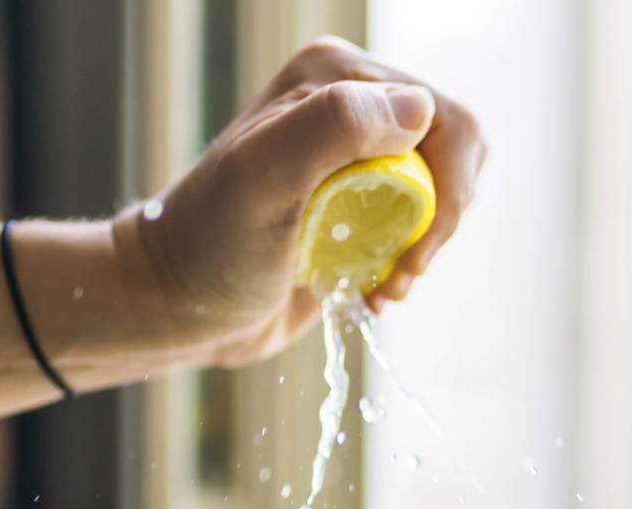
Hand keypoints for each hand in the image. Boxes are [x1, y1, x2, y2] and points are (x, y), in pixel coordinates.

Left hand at [112, 36, 485, 369]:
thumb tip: (420, 109)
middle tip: (401, 270)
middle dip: (439, 222)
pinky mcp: (357, 213)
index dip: (444, 190)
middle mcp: (351, 110)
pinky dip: (406, 268)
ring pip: (440, 195)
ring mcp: (356, 163)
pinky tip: (374, 292)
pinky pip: (415, 230)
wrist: (179, 306)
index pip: (440, 117)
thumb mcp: (263, 178)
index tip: (410, 252)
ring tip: (384, 285)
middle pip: (452, 155)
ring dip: (423, 250)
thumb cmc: (211, 245)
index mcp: (334, 79)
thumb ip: (335, 128)